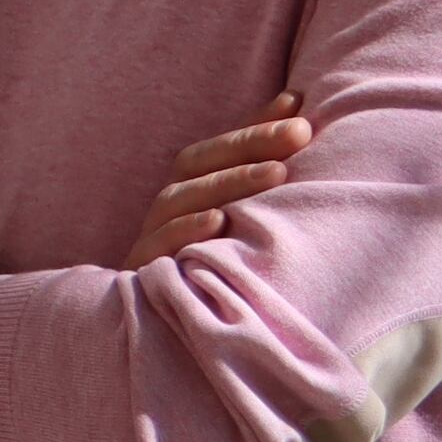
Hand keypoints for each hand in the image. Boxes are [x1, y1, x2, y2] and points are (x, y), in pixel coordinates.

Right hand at [127, 95, 308, 267]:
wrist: (169, 332)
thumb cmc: (220, 270)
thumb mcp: (243, 221)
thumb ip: (264, 169)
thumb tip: (300, 109)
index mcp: (188, 192)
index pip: (217, 148)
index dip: (255, 125)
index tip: (299, 108)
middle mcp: (167, 208)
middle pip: (197, 164)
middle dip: (249, 145)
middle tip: (299, 133)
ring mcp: (151, 239)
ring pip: (179, 198)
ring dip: (228, 182)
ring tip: (276, 173)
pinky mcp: (142, 273)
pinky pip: (159, 246)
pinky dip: (186, 230)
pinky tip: (219, 221)